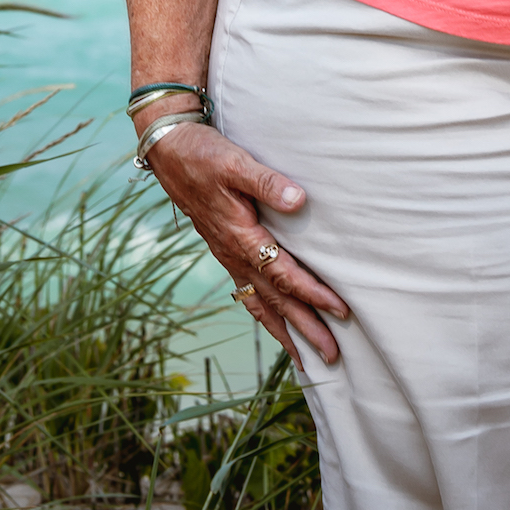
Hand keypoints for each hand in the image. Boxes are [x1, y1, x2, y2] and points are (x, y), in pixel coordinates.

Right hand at [141, 122, 349, 364]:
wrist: (169, 152)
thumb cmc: (203, 156)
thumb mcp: (235, 163)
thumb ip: (267, 182)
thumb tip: (299, 200)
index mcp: (241, 238)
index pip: (284, 275)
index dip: (312, 294)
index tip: (340, 311)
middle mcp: (234, 255)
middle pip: (275, 301)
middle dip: (304, 329)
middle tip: (331, 356)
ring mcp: (228, 256)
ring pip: (260, 304)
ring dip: (284, 331)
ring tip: (304, 357)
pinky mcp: (225, 250)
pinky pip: (246, 293)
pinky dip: (263, 314)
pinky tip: (273, 322)